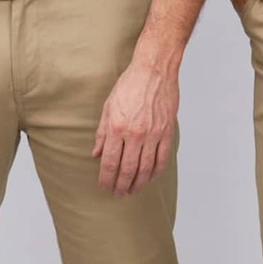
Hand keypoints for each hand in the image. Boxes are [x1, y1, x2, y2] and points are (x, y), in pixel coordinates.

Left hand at [92, 61, 178, 196]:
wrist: (154, 69)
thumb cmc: (130, 84)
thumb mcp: (108, 106)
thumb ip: (102, 133)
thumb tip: (96, 154)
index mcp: (117, 128)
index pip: (110, 163)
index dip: (106, 179)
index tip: (104, 186)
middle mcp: (135, 134)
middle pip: (127, 169)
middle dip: (121, 185)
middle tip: (118, 193)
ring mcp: (153, 134)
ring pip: (146, 168)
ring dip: (138, 182)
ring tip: (132, 190)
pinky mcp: (166, 131)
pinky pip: (162, 158)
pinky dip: (156, 171)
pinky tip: (150, 177)